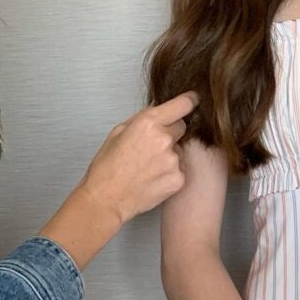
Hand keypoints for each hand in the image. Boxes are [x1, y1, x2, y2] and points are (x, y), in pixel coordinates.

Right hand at [80, 92, 197, 223]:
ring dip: (170, 154)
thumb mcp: (119, 132)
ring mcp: (173, 160)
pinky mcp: (179, 178)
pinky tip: (153, 177)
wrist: (106, 199)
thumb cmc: (108, 167)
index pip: (183, 104)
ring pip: (180, 150)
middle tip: (152, 146)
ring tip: (148, 166)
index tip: (193, 100)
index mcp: (149, 123)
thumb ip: (143, 117)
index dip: (189, 101)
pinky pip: (180, 168)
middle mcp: (164, 139)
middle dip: (171, 132)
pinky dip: (170, 172)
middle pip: (182, 127)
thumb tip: (159, 107)